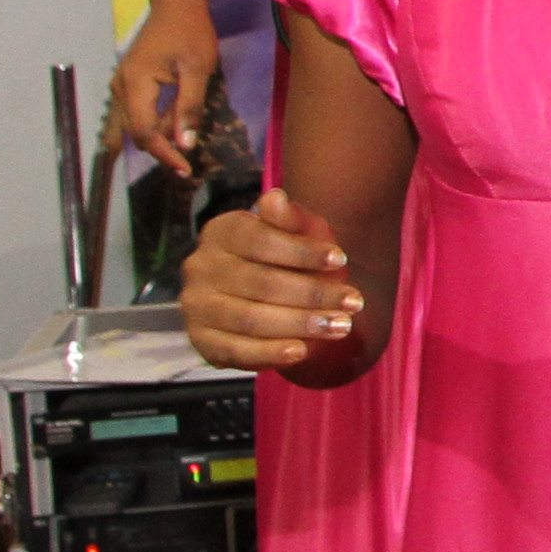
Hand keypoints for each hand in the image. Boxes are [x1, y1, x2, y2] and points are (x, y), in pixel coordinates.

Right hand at [109, 0, 222, 177]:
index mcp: (135, 84)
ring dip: (153, 139)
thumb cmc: (190, 32)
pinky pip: (132, 113)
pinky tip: (169, 129)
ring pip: (130, 125)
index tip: (185, 168)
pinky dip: (149, 125)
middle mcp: (120, 87)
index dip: (163, 153)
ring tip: (180, 148)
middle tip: (184, 165)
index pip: (143, 131)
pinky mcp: (127, 83)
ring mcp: (121, 85)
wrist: (176, 4)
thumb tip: (184, 144)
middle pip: (133, 132)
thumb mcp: (198, 70)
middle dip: (158, 150)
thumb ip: (189, 107)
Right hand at [182, 186, 360, 373]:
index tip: (341, 260)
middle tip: (353, 303)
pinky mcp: (201, 341)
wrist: (264, 294)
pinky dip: (270, 353)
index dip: (302, 251)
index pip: (260, 240)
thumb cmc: (282, 256)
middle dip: (312, 294)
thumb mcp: (291, 230)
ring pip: (250, 319)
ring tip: (340, 326)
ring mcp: (197, 307)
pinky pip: (236, 351)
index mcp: (220, 232)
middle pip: (260, 283)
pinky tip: (302, 351)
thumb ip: (287, 218)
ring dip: (299, 324)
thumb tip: (276, 198)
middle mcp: (201, 268)